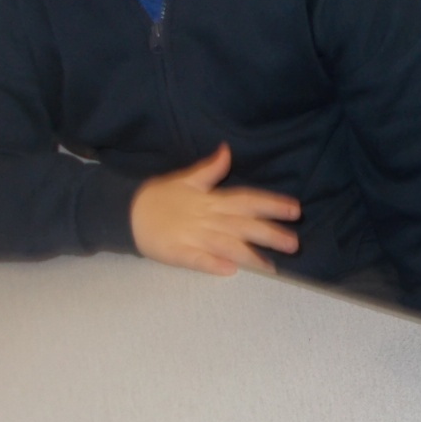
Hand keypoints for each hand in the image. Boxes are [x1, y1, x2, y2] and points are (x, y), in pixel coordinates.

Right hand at [130, 144, 300, 275]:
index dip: (271, 204)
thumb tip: (227, 151)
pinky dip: (212, 264)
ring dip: (249, 255)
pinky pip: (197, 259)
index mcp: (211, 199)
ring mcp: (192, 236)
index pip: (247, 200)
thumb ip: (210, 169)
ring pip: (226, 245)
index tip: (294, 209)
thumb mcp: (186, 179)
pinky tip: (229, 271)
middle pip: (242, 224)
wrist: (126, 211)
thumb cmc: (159, 196)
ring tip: (271, 267)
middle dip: (269, 233)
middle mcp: (206, 217)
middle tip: (294, 243)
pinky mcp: (178, 252)